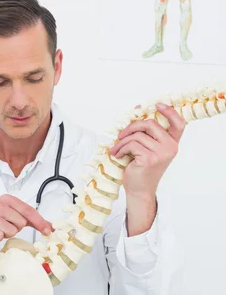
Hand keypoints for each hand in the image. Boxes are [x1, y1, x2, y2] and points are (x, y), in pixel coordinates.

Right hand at [0, 194, 52, 262]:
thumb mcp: (13, 215)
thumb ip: (31, 219)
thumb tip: (49, 226)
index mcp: (7, 199)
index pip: (28, 210)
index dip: (39, 221)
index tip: (47, 231)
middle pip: (21, 222)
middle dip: (16, 228)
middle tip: (6, 226)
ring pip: (12, 231)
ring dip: (7, 234)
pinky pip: (0, 236)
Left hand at [109, 103, 184, 233]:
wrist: (140, 190)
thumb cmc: (141, 168)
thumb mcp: (145, 148)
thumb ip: (145, 131)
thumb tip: (138, 108)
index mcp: (172, 143)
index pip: (179, 123)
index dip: (169, 111)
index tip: (156, 105)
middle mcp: (170, 147)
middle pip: (150, 124)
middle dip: (131, 127)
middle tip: (121, 135)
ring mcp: (161, 153)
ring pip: (137, 135)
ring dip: (122, 141)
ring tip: (117, 149)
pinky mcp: (150, 159)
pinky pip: (131, 144)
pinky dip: (120, 148)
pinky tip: (118, 155)